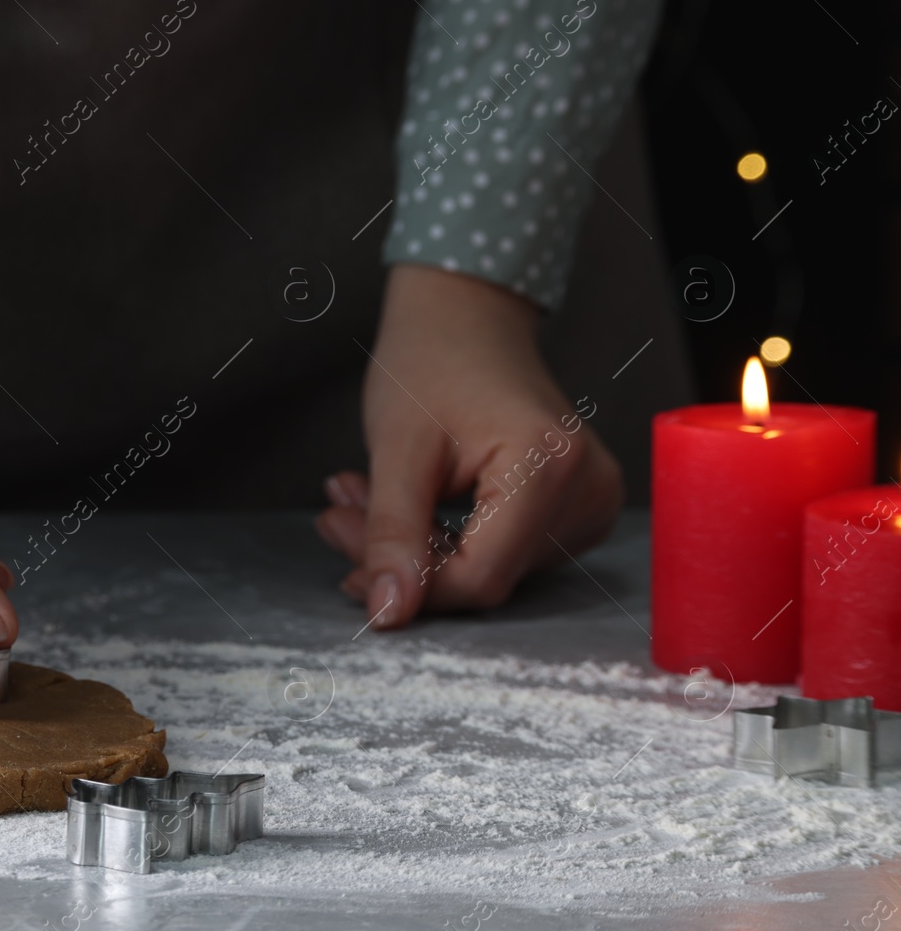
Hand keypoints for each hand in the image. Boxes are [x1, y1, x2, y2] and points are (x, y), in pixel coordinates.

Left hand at [316, 264, 622, 627]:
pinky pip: (502, 552)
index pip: (481, 577)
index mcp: (550, 465)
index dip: (412, 586)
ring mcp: (590, 501)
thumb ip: (392, 534)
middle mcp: (587, 488)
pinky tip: (409, 502)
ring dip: (417, 547)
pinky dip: (445, 538)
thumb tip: (389, 612)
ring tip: (363, 496)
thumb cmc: (432, 362)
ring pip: (488, 569)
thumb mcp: (397, 449)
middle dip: (404, 558)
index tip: (350, 568)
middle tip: (339, 516)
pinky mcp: (577, 508)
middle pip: (484, 575)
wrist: (466, 318)